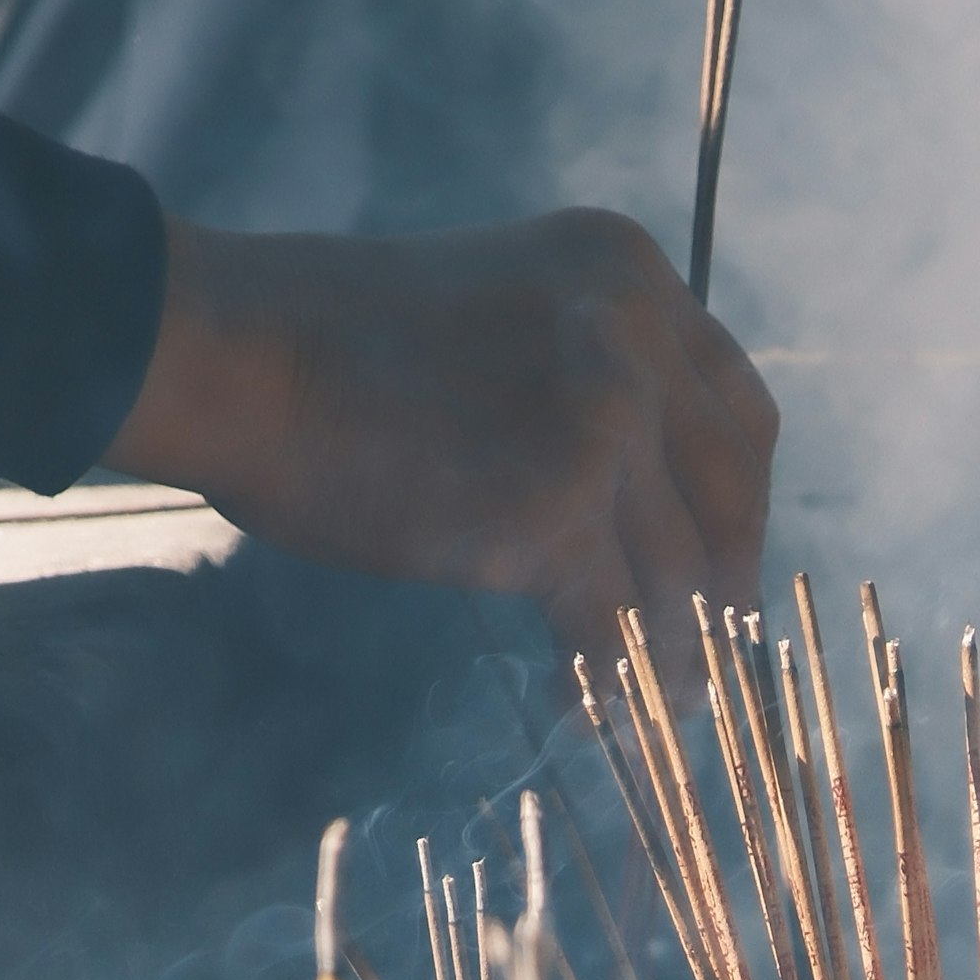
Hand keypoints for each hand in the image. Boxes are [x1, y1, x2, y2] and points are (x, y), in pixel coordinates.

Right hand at [111, 212, 775, 676]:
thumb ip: (595, 376)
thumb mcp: (510, 312)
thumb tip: (658, 506)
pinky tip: (579, 707)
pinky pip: (613, 626)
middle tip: (705, 663)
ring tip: (644, 703)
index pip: (741, 413)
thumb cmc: (340, 345)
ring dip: (667, 656)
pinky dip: (604, 682)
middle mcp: (634, 333)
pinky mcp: (553, 508)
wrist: (239, 353)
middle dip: (723, 595)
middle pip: (731, 499)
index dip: (741, 506)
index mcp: (631, 272)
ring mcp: (600, 418)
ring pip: (677, 574)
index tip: (723, 567)